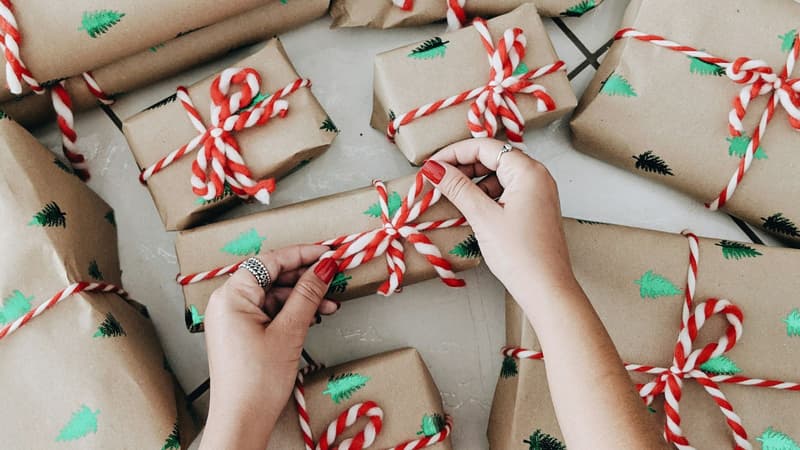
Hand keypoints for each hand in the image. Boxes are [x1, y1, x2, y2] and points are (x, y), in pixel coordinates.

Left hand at [199, 246, 339, 449]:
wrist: (242, 421)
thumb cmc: (256, 382)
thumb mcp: (289, 331)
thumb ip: (308, 294)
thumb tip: (324, 267)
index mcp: (231, 296)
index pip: (270, 261)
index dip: (302, 254)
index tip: (327, 253)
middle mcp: (227, 303)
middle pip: (271, 277)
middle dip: (305, 278)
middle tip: (333, 277)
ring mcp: (233, 319)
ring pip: (273, 295)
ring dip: (302, 298)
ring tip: (330, 304)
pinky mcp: (241, 333)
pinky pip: (269, 312)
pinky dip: (292, 312)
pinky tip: (314, 317)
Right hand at [422, 138, 576, 304]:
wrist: (547, 289)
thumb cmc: (520, 255)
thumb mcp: (483, 217)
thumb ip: (457, 188)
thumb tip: (434, 168)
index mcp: (528, 171)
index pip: (485, 147)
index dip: (454, 153)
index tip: (431, 165)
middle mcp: (536, 176)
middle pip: (492, 157)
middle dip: (462, 166)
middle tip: (437, 180)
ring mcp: (537, 192)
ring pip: (497, 174)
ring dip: (472, 182)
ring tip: (450, 195)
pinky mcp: (534, 208)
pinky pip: (505, 190)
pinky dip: (485, 195)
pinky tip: (469, 208)